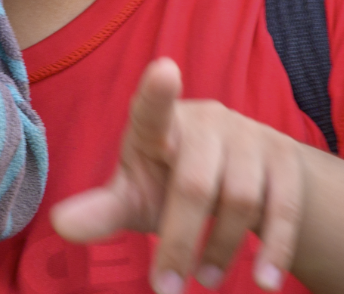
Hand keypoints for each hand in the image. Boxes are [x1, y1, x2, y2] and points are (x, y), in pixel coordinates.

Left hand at [51, 58, 306, 293]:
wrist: (238, 173)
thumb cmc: (168, 181)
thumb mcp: (134, 195)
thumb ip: (103, 210)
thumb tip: (59, 224)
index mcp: (157, 124)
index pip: (153, 108)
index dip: (158, 92)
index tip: (164, 71)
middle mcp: (205, 121)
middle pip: (195, 184)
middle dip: (180, 241)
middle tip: (166, 288)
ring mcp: (248, 135)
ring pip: (241, 199)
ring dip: (222, 250)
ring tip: (204, 280)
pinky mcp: (283, 156)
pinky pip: (283, 207)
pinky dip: (275, 250)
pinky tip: (264, 283)